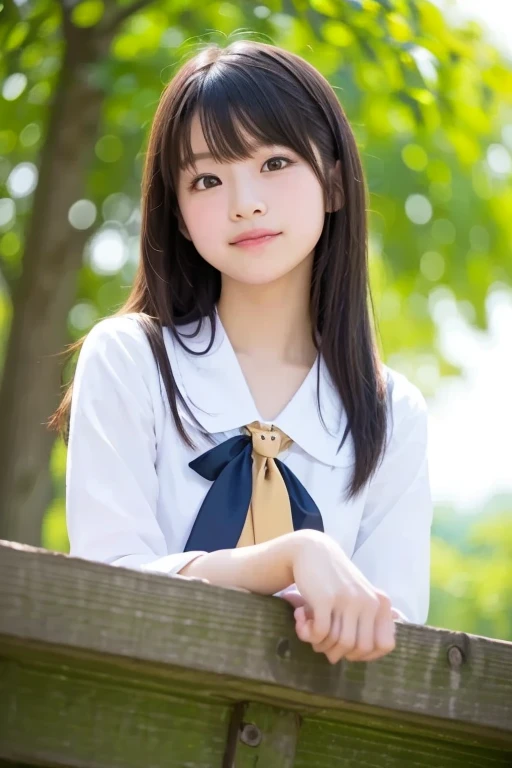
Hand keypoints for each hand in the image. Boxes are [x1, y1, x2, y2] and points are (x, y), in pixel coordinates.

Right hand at [287, 531, 396, 663]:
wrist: (312, 551)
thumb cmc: (334, 580)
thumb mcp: (359, 596)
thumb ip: (368, 621)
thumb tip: (366, 655)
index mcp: (381, 604)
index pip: (385, 645)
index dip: (366, 655)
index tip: (347, 650)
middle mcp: (369, 602)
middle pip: (360, 648)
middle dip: (338, 653)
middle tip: (322, 642)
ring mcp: (348, 600)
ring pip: (339, 644)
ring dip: (320, 644)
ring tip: (308, 630)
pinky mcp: (326, 599)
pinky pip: (320, 633)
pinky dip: (307, 635)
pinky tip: (300, 622)